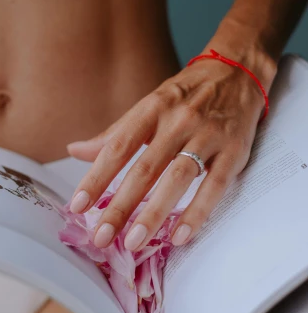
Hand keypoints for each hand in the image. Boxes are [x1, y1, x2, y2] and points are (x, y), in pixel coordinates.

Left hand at [67, 50, 275, 250]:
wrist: (238, 71)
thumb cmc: (187, 95)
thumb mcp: (150, 106)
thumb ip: (115, 134)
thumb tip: (74, 150)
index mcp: (152, 108)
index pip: (118, 147)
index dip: (96, 177)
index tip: (77, 206)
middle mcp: (178, 120)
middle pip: (144, 169)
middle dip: (120, 207)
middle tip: (101, 237)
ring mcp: (208, 135)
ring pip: (177, 179)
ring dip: (154, 214)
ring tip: (134, 242)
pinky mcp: (234, 150)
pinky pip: (214, 186)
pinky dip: (197, 213)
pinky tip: (179, 236)